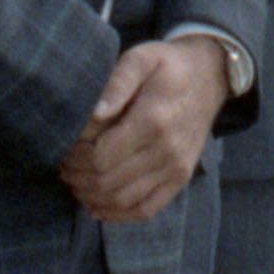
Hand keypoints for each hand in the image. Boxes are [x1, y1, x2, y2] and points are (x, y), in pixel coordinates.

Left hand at [60, 35, 232, 220]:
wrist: (209, 77)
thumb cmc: (168, 66)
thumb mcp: (142, 58)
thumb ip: (117, 83)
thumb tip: (94, 114)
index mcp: (153, 121)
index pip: (101, 157)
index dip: (75, 158)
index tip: (64, 147)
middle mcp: (167, 150)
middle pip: (107, 182)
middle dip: (78, 178)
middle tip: (64, 166)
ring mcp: (176, 168)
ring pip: (123, 200)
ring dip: (91, 197)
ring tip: (76, 182)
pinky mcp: (181, 179)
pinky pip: (146, 210)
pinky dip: (118, 215)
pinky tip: (97, 207)